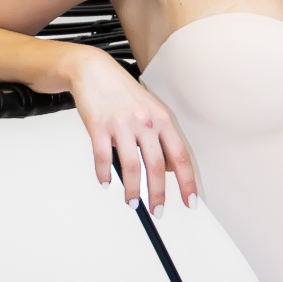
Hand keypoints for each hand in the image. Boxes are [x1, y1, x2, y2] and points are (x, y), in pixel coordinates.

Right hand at [67, 48, 198, 213]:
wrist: (94, 70)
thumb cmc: (122, 92)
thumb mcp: (150, 110)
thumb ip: (160, 137)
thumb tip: (169, 169)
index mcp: (161, 119)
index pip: (180, 156)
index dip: (186, 182)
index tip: (189, 201)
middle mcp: (145, 121)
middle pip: (157, 165)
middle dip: (158, 194)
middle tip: (157, 211)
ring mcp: (121, 123)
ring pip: (132, 165)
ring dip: (133, 190)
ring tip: (132, 202)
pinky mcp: (99, 125)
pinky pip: (102, 157)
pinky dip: (104, 174)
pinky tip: (106, 182)